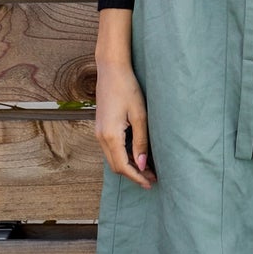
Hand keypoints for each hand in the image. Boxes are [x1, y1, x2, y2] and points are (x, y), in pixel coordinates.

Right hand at [94, 56, 154, 186]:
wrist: (111, 70)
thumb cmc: (128, 88)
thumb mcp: (140, 115)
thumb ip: (141, 141)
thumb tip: (143, 164)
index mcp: (110, 135)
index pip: (123, 166)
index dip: (137, 177)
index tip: (150, 183)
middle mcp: (101, 137)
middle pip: (116, 166)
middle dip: (134, 174)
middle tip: (153, 178)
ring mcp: (99, 132)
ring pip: (113, 158)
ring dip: (129, 166)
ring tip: (148, 168)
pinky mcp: (102, 127)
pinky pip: (111, 149)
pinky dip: (123, 156)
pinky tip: (137, 154)